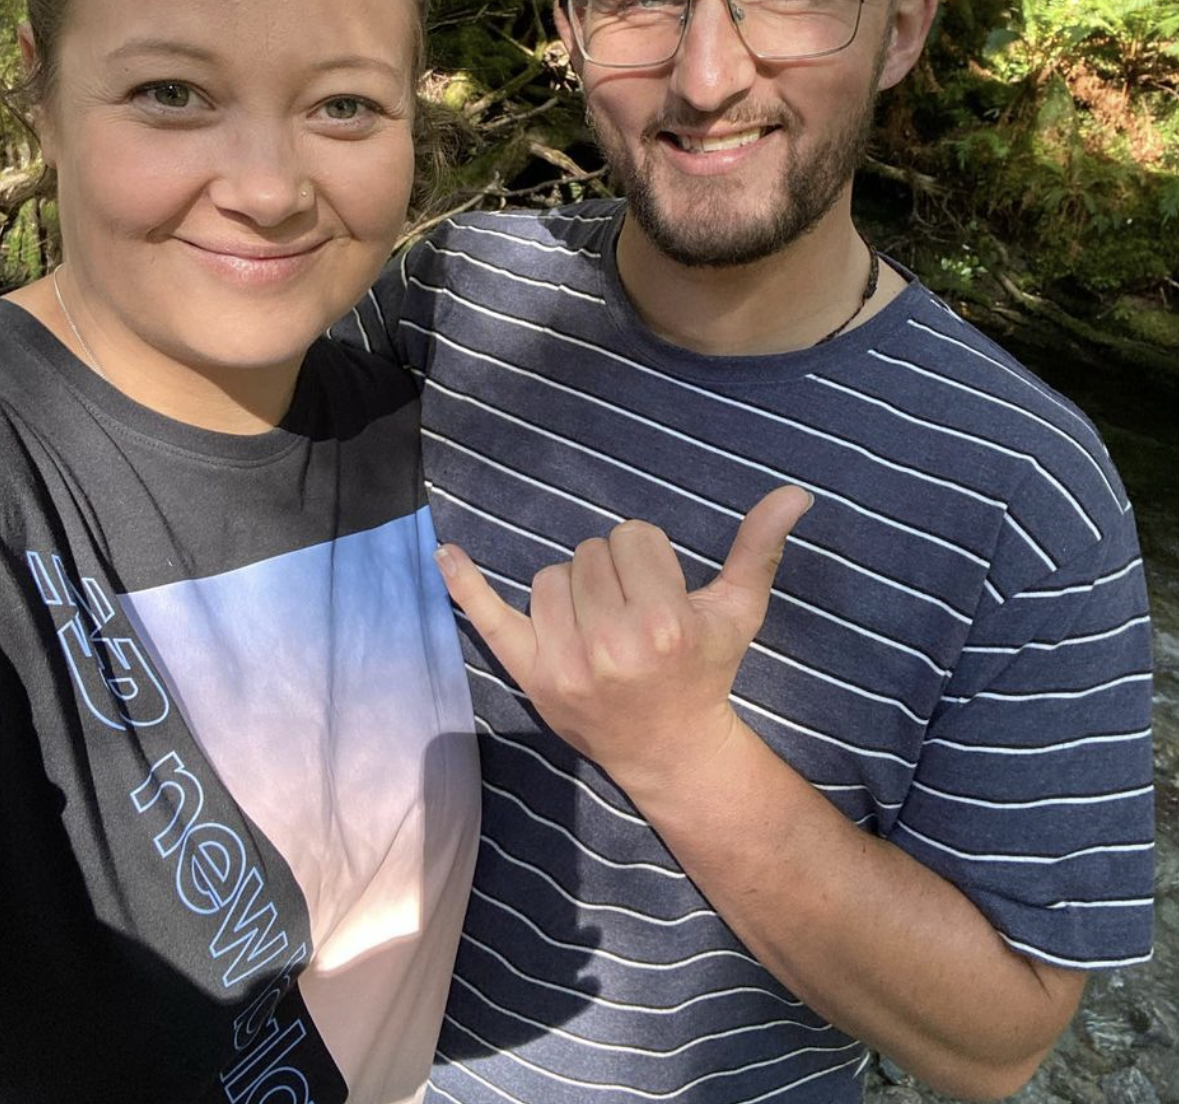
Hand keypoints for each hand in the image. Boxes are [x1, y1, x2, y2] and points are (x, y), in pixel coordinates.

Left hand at [434, 485, 811, 789]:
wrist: (669, 749)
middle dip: (611, 573)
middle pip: (590, 552)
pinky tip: (446, 552)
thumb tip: (795, 492)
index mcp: (662, 623)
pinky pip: (489, 616)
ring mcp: (563, 663)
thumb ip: (759, 548)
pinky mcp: (530, 675)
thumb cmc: (705, 670)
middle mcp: (610, 644)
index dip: (648, 558)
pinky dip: (465, 584)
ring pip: (549, 575)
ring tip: (599, 627)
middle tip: (631, 616)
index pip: (633, 537)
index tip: (660, 594)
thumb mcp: (738, 611)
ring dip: (572, 590)